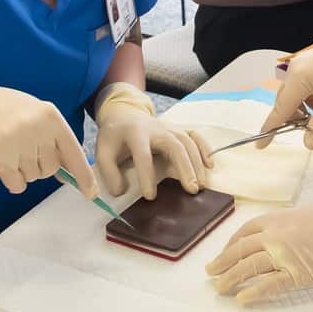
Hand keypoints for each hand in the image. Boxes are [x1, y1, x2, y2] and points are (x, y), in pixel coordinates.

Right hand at [0, 81, 97, 197]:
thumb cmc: (10, 111)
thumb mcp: (38, 114)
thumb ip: (55, 138)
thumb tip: (69, 172)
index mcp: (51, 117)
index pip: (74, 152)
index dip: (84, 175)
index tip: (90, 193)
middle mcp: (38, 130)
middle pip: (51, 169)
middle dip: (40, 165)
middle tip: (24, 148)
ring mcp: (19, 145)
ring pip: (33, 177)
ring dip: (24, 171)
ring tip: (11, 149)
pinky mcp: (1, 159)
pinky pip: (17, 185)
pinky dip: (12, 180)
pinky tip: (4, 162)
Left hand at [94, 82, 213, 198]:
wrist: (124, 114)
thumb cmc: (114, 137)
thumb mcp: (102, 152)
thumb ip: (109, 172)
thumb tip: (121, 191)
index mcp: (135, 133)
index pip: (143, 154)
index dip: (147, 175)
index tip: (150, 196)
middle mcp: (155, 128)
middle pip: (174, 144)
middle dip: (184, 166)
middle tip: (191, 189)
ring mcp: (169, 127)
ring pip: (187, 141)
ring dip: (196, 162)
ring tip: (200, 185)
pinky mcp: (178, 129)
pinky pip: (195, 136)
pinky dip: (204, 149)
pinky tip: (210, 166)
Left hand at [206, 200, 312, 305]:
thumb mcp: (309, 213)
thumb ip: (290, 225)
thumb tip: (285, 237)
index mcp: (278, 219)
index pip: (245, 232)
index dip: (231, 245)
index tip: (225, 253)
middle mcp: (275, 236)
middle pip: (240, 250)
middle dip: (223, 262)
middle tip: (211, 273)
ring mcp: (285, 255)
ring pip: (248, 268)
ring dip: (230, 278)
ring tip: (219, 288)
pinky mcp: (298, 274)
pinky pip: (269, 285)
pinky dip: (254, 292)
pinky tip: (243, 299)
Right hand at [263, 35, 312, 150]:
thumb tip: (309, 141)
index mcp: (299, 79)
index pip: (280, 110)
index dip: (270, 129)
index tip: (261, 144)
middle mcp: (295, 70)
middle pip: (284, 102)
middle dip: (292, 119)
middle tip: (305, 132)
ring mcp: (301, 65)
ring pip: (293, 94)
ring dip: (301, 110)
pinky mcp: (308, 63)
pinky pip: (300, 85)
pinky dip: (306, 99)